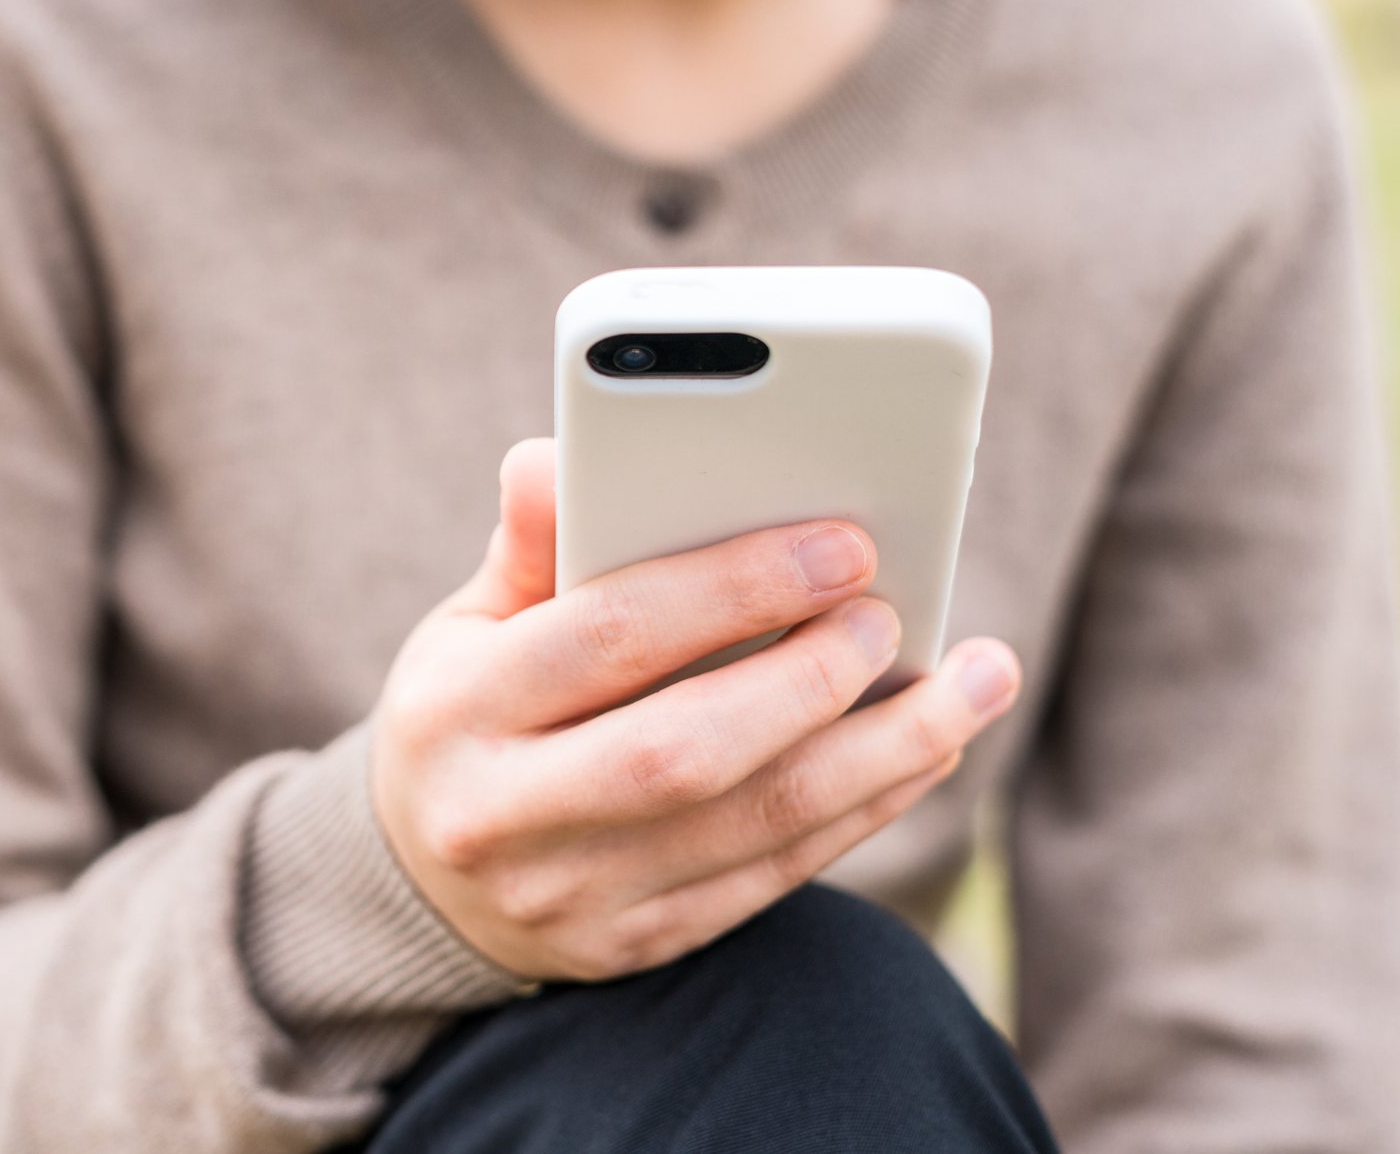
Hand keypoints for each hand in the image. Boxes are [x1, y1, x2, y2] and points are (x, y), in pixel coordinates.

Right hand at [372, 437, 1020, 981]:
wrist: (425, 882)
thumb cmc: (471, 711)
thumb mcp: (469, 625)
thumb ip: (530, 548)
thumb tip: (553, 455)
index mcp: (454, 712)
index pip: (604, 638)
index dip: (732, 587)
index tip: (842, 544)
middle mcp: (501, 817)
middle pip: (683, 751)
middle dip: (811, 678)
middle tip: (895, 616)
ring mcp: (571, 899)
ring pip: (753, 827)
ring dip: (883, 753)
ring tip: (974, 684)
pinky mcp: (635, 945)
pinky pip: (772, 878)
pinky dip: (863, 809)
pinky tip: (924, 752)